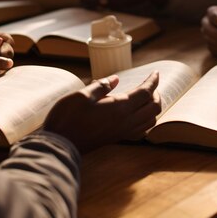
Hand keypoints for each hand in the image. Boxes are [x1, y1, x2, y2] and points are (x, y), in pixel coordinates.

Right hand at [44, 71, 161, 153]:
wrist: (60, 145)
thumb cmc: (68, 118)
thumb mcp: (82, 96)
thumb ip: (102, 86)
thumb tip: (116, 79)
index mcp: (119, 108)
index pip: (145, 93)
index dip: (153, 81)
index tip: (156, 72)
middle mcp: (125, 121)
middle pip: (153, 108)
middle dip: (156, 94)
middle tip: (150, 84)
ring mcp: (122, 132)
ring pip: (150, 121)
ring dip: (153, 108)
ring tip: (147, 98)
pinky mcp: (116, 138)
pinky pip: (140, 131)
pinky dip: (146, 121)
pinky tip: (138, 116)